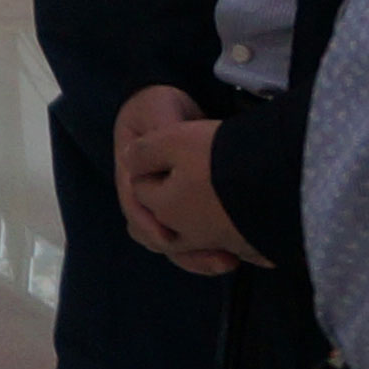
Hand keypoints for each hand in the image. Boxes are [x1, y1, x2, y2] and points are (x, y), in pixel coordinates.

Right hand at [115, 84, 260, 272]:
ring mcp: (164, 206)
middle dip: (185, 253)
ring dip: (200, 257)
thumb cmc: (158, 107)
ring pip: (176, 244)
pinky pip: (194, 239)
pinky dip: (212, 249)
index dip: (150, 224)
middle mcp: (144, 197)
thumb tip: (154, 150)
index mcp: (131, 174)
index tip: (170, 238)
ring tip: (230, 262)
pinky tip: (237, 252)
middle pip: (155, 236)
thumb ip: (159, 129)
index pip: (134, 206)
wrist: (167, 107)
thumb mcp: (156, 109)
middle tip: (220, 259)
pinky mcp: (185, 211)